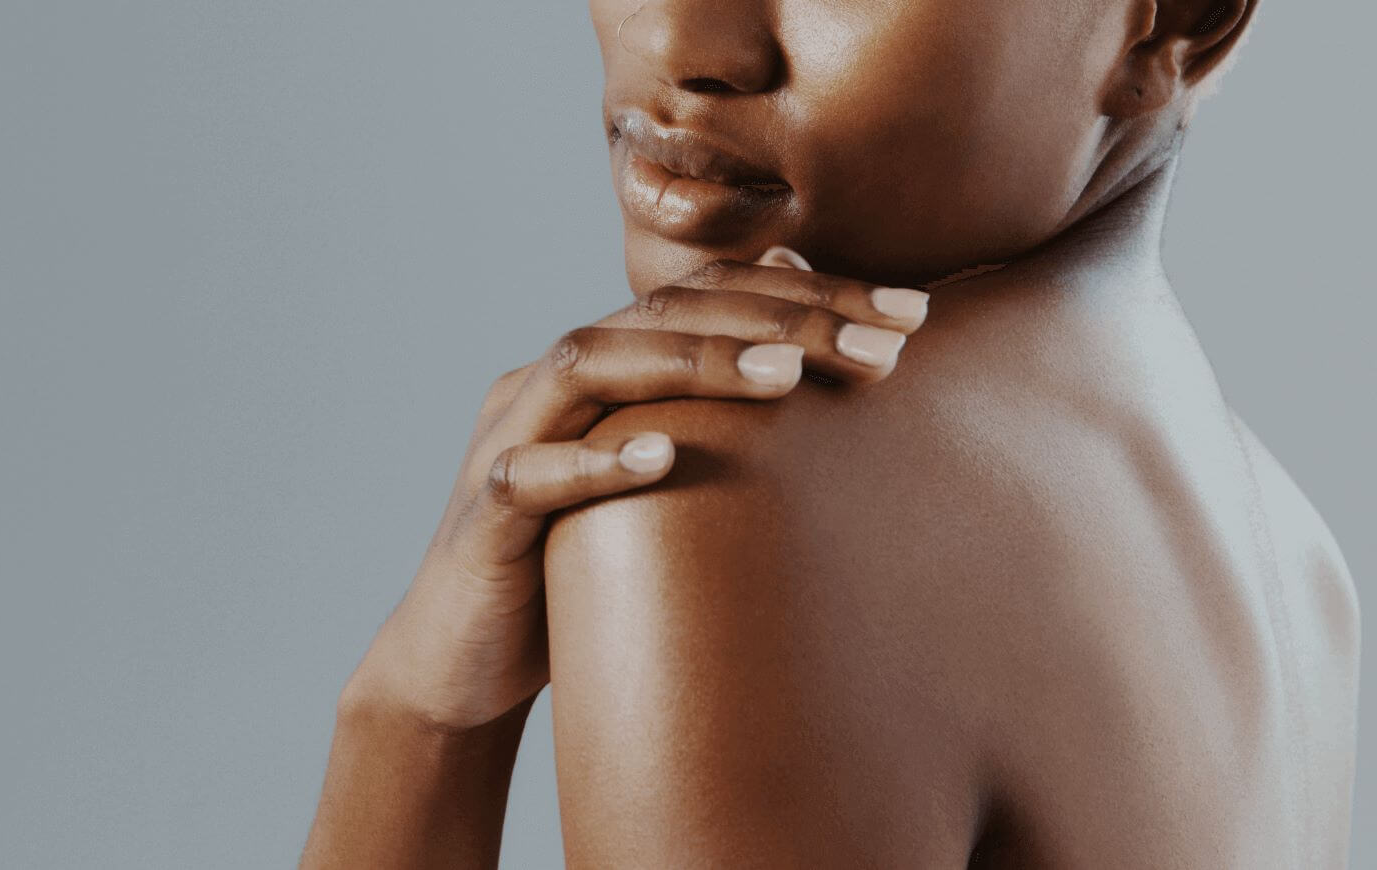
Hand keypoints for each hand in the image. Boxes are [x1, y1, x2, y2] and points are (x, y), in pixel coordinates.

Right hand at [340, 246, 931, 731]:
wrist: (463, 659)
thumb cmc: (579, 566)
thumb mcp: (657, 482)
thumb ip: (710, 415)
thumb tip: (797, 343)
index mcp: (603, 365)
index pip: (710, 297)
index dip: (811, 293)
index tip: (912, 315)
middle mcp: (551, 382)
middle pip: (663, 315)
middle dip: (778, 319)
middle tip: (883, 344)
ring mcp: (510, 440)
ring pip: (589, 366)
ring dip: (689, 364)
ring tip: (784, 375)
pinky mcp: (482, 517)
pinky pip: (529, 476)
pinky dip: (592, 460)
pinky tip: (660, 457)